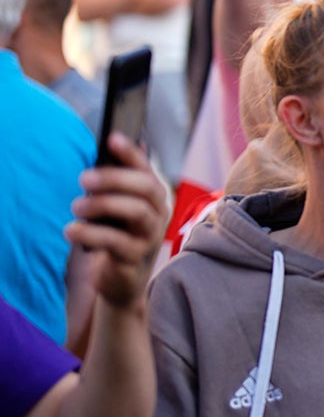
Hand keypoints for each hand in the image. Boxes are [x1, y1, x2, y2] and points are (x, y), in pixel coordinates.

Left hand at [66, 135, 168, 308]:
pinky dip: (91, 234)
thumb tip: (108, 149)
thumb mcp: (116, 208)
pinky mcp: (136, 257)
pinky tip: (71, 230)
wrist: (122, 278)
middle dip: (114, 178)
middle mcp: (158, 213)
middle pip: (146, 188)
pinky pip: (116, 242)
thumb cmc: (117, 235)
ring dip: (102, 204)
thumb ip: (115, 184)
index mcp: (154, 196)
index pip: (146, 169)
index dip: (131, 154)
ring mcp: (150, 235)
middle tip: (83, 178)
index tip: (111, 138)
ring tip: (76, 206)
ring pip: (136, 212)